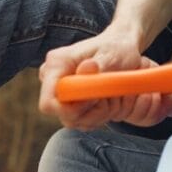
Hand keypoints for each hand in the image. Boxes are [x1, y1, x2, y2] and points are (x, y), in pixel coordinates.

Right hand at [38, 26, 156, 128]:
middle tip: (111, 94)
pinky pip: (85, 123)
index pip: (49, 103)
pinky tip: (110, 99)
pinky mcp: (72, 105)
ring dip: (101, 114)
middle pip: (66, 117)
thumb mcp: (112, 54)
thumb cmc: (117, 48)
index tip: (96, 98)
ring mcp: (62, 95)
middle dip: (93, 112)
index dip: (73, 109)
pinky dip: (102, 116)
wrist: (122, 48)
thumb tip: (87, 68)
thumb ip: (100, 65)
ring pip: (78, 122)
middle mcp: (54, 81)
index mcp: (56, 64)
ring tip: (114, 94)